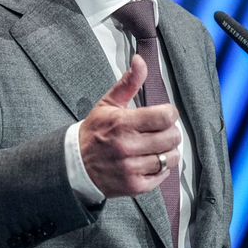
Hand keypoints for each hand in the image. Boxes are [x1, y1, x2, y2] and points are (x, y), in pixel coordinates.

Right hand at [79, 54, 180, 197]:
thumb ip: (128, 83)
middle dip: (170, 132)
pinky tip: (149, 162)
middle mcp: (128, 146)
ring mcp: (131, 168)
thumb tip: (140, 61)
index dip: (169, 113)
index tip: (163, 115)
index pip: (166, 116)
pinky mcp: (134, 186)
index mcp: (123, 123)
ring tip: (156, 147)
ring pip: (171, 157)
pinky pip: (163, 176)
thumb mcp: (108, 105)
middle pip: (172, 137)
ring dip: (168, 151)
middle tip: (160, 132)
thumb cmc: (94, 133)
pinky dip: (161, 169)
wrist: (75, 165)